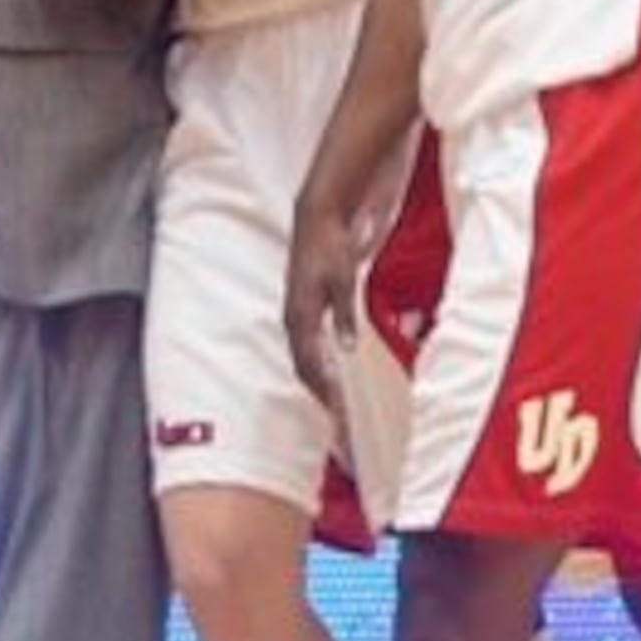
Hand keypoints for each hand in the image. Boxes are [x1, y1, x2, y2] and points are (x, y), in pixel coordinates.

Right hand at [284, 197, 358, 405]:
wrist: (319, 217)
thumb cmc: (328, 244)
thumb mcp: (342, 279)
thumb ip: (344, 314)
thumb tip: (345, 346)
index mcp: (300, 315)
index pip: (308, 363)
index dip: (322, 390)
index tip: (336, 413)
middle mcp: (296, 319)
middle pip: (305, 368)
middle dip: (320, 396)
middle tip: (337, 422)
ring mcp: (300, 315)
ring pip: (306, 359)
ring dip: (319, 384)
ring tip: (336, 407)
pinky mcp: (307, 310)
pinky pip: (310, 346)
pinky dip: (320, 365)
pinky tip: (334, 375)